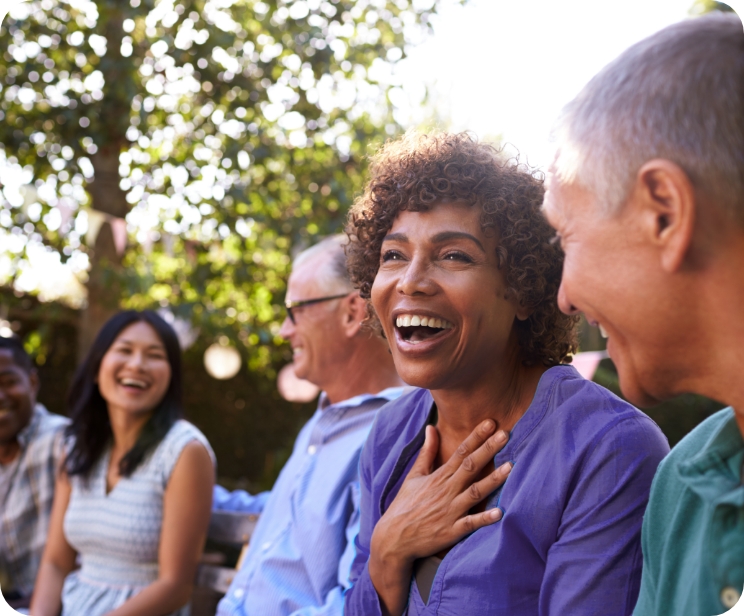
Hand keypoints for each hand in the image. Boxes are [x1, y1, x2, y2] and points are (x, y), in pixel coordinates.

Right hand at [369, 419, 511, 614]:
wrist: (394, 538)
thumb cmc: (405, 505)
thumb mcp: (414, 475)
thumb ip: (427, 452)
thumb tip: (431, 427)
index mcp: (439, 476)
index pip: (461, 452)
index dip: (476, 436)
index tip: (491, 423)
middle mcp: (446, 490)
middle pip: (471, 466)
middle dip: (488, 449)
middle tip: (505, 434)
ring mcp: (450, 511)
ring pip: (475, 492)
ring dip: (492, 480)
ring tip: (510, 467)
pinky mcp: (452, 531)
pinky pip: (470, 524)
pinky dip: (484, 519)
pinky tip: (499, 512)